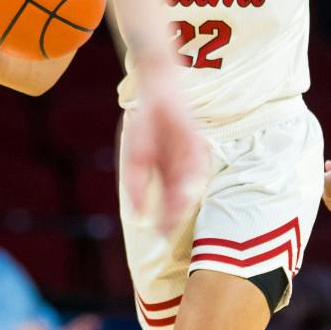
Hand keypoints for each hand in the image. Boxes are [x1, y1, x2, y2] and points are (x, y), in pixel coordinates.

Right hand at [121, 69, 204, 233]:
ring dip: (182, 202)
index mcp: (168, 174)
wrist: (158, 93)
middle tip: (169, 233)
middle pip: (181, 198)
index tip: (161, 236)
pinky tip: (182, 191)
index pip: (169, 204)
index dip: (166, 220)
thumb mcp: (135, 158)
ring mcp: (190, 158)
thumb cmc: (145, 124)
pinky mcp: (196, 144)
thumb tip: (136, 214)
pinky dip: (190, 179)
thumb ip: (134, 186)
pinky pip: (195, 166)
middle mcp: (182, 169)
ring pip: (188, 186)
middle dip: (175, 216)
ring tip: (175, 216)